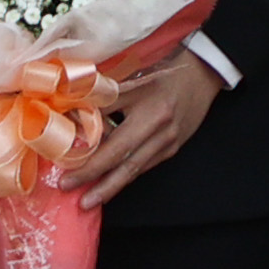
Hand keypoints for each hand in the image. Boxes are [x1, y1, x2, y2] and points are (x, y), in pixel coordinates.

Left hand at [51, 53, 220, 201]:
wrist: (203, 71)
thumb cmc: (163, 66)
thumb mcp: (131, 76)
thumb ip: (104, 97)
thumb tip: (71, 116)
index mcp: (150, 112)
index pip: (113, 143)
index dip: (89, 161)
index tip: (65, 172)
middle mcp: (160, 131)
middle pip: (124, 163)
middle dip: (96, 181)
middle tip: (69, 191)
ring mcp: (169, 141)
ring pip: (136, 169)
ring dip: (111, 186)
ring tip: (89, 201)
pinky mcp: (173, 146)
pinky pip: (145, 164)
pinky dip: (127, 175)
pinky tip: (111, 184)